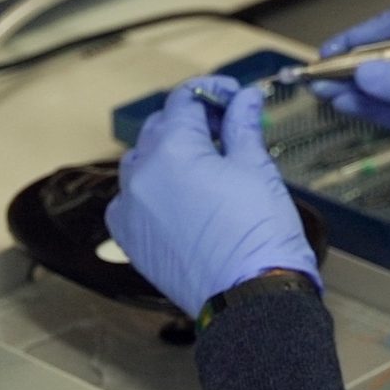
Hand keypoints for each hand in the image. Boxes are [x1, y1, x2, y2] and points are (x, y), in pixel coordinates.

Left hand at [106, 75, 318, 319]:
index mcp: (172, 149)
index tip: (234, 97)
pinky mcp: (130, 238)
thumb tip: (244, 99)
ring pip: (141, 161)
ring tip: (205, 163)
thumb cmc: (258, 233)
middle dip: (192, 120)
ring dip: (168, 152)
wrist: (250, 297)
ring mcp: (130, 208)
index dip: (213, 91)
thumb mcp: (256, 166)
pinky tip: (179, 196)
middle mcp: (141, 175)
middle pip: (160, 127)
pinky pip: (130, 199)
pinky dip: (149, 189)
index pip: (184, 100)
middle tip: (227, 127)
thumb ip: (242, 125)